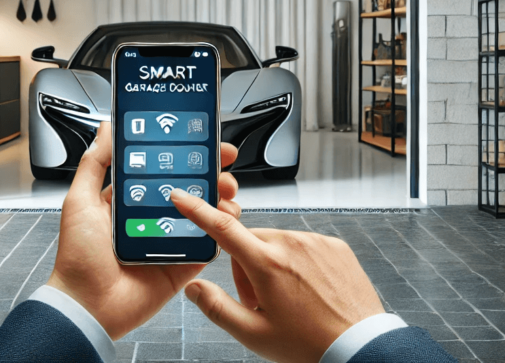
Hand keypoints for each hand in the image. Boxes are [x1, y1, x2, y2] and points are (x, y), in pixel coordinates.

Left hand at [46, 121, 240, 339]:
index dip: (183, 152)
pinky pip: (207, 245)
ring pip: (203, 212)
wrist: (86, 306)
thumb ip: (95, 163)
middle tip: (223, 160)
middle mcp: (153, 216)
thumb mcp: (80, 200)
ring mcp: (170, 240)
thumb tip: (106, 128)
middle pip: (189, 186)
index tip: (200, 138)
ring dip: (220, 197)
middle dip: (210, 170)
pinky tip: (226, 217)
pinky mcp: (182, 265)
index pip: (163, 167)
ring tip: (227, 188)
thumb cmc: (78, 257)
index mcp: (131, 199)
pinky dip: (221, 230)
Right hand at [171, 189, 383, 362]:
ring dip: (274, 264)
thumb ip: (217, 308)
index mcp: (266, 263)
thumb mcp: (255, 336)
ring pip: (277, 244)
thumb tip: (193, 287)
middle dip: (247, 266)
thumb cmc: (310, 346)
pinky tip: (309, 291)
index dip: (197, 210)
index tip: (181, 196)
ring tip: (290, 300)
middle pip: (250, 243)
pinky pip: (303, 245)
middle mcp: (290, 244)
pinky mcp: (334, 245)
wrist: (362, 349)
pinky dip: (299, 263)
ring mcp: (314, 242)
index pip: (222, 228)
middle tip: (262, 301)